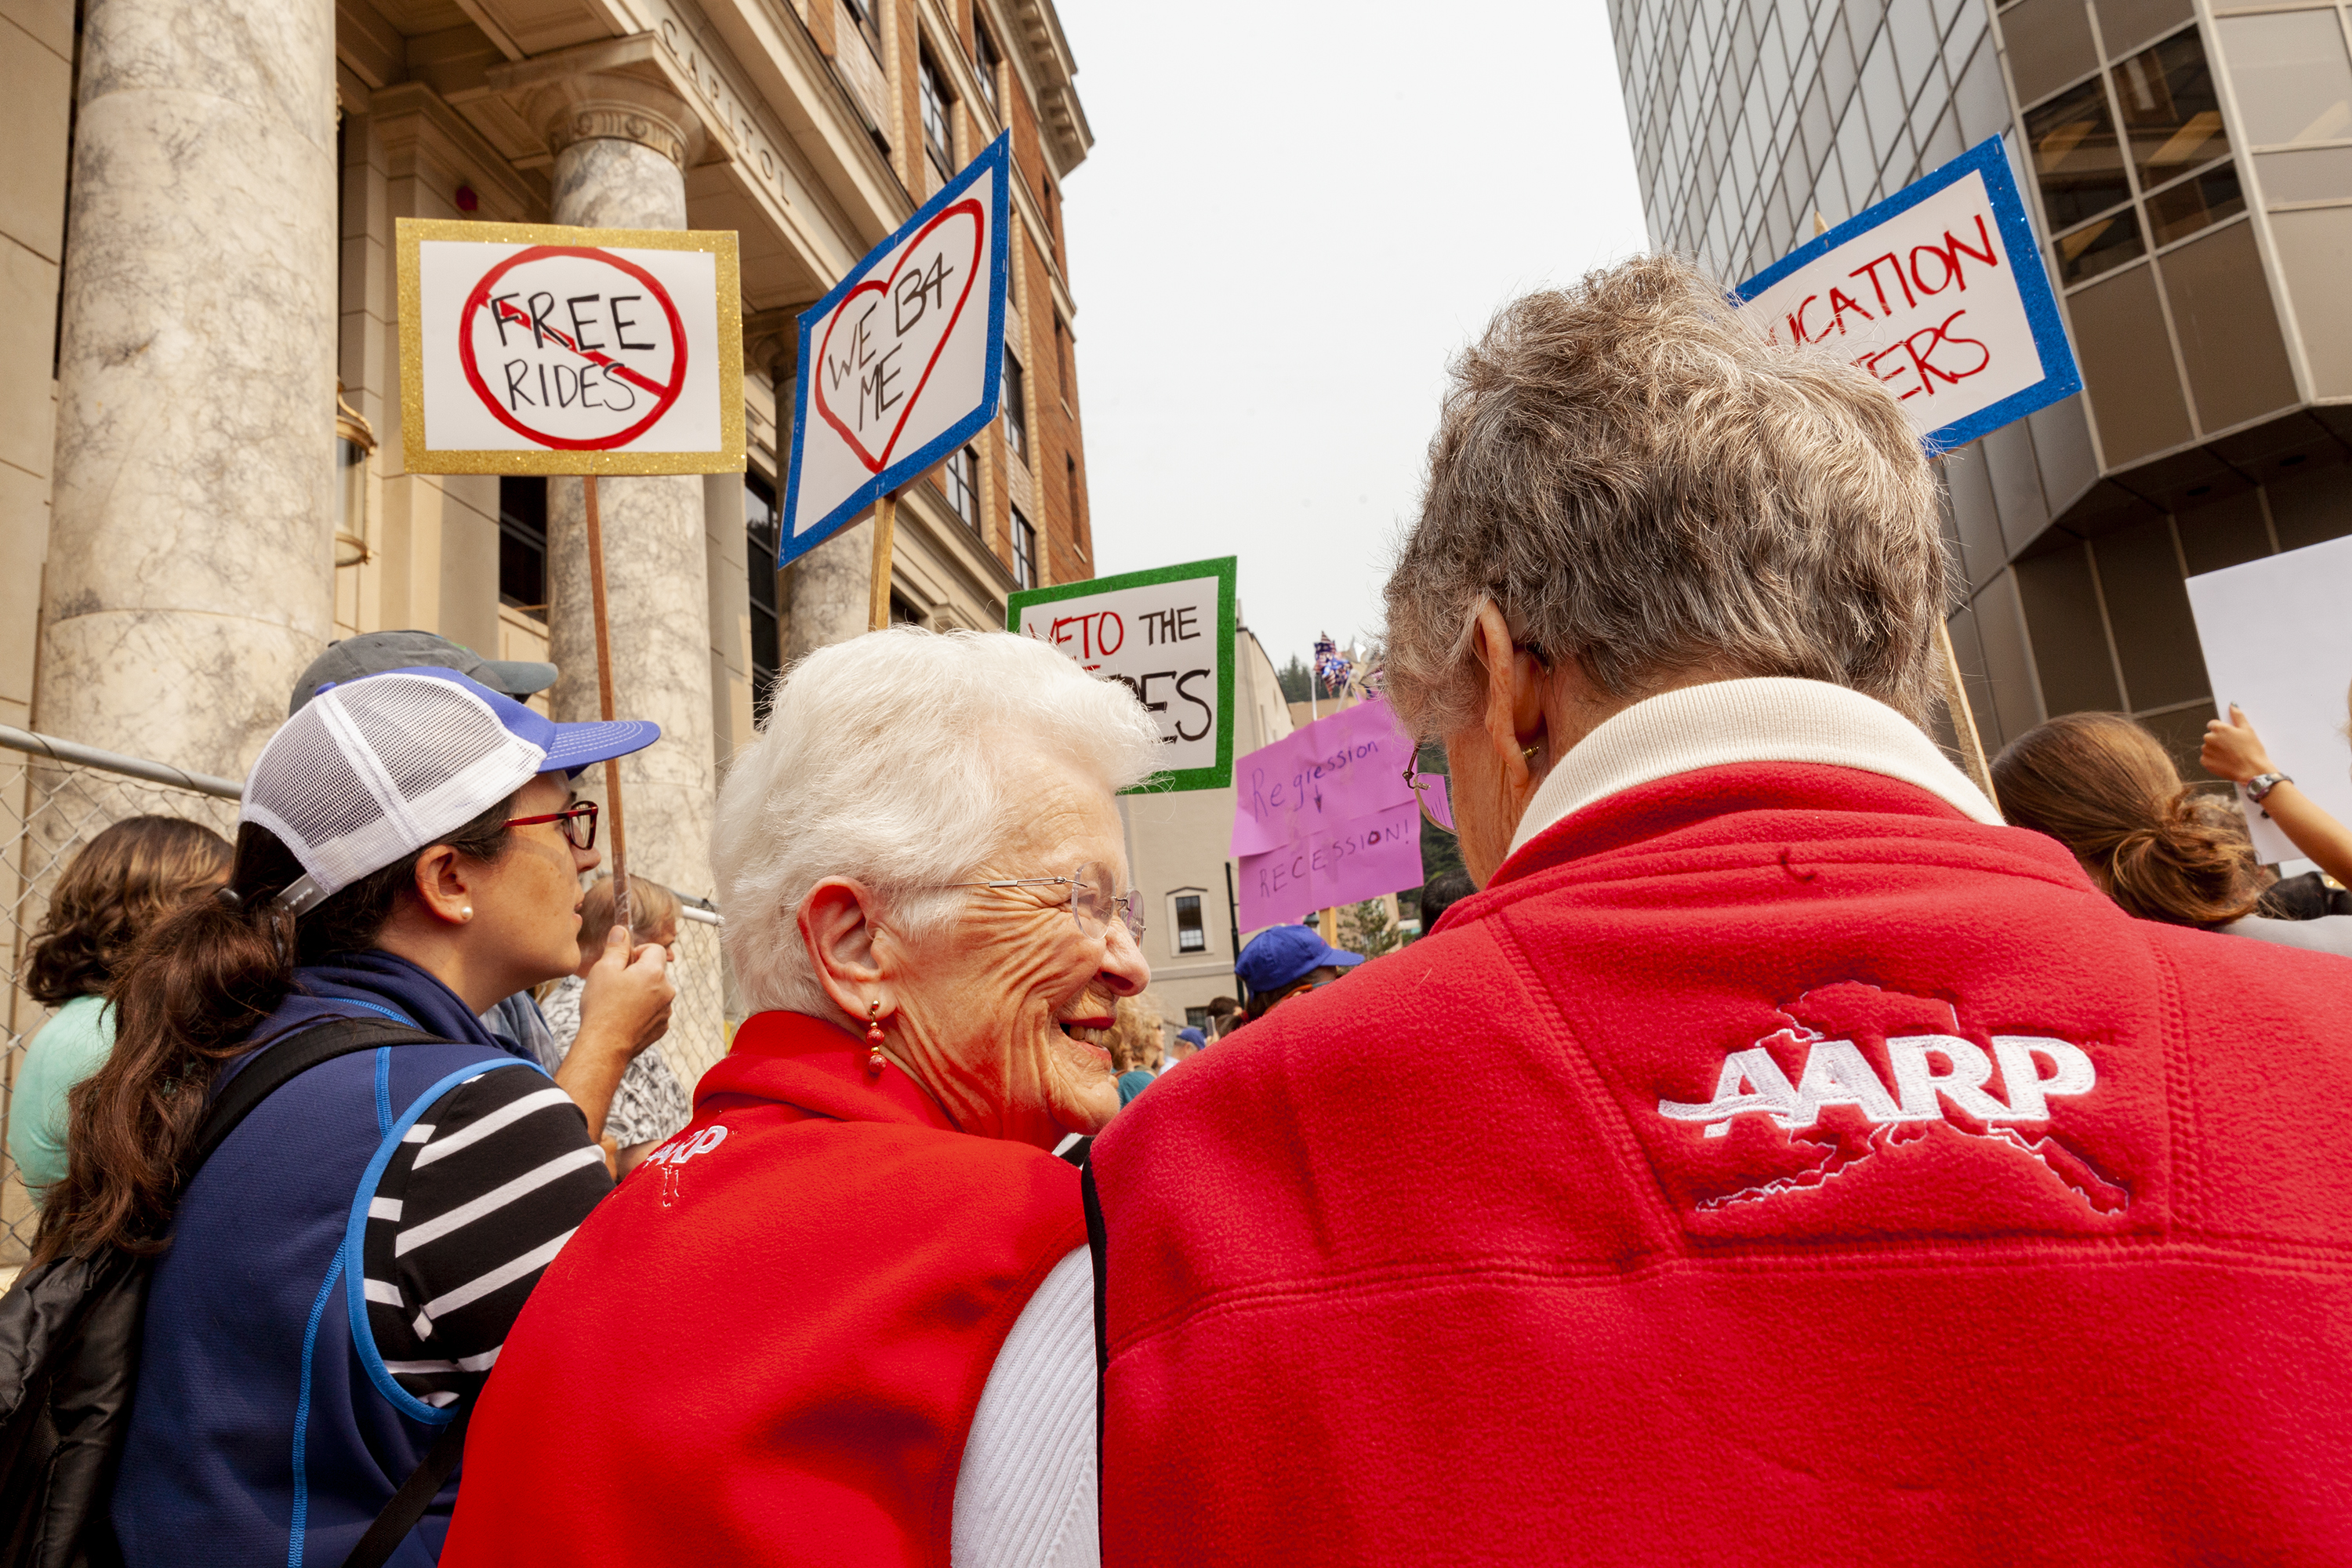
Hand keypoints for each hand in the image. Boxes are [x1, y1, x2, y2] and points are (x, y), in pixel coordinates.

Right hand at [576, 924, 674, 1059]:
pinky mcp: (661, 1027)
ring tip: (617, 1003)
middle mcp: (667, 991)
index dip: (637, 951)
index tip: (622, 962)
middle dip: (637, 972)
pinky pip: (653, 1010)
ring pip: (654, 991)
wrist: (604, 1046)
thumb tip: (621, 931)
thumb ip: (616, 947)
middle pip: (655, 970)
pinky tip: (623, 1017)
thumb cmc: (602, 1008)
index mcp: (654, 973)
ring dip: (640, 992)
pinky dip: (642, 1010)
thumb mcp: (604, 970)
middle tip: (615, 984)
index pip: (655, 948)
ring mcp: (665, 1011)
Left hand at [2201, 704, 2276, 784]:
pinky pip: (2206, 758)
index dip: (2222, 730)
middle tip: (2233, 747)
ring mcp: (2206, 751)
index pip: (2213, 724)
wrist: (2252, 770)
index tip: (2230, 736)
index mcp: (2219, 728)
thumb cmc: (2252, 749)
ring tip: (2230, 755)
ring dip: (2215, 750)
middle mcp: (2209, 738)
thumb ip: (2237, 715)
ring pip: (2208, 747)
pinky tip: (2225, 762)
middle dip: (2218, 740)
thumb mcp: (2248, 729)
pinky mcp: (2205, 762)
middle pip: (2210, 736)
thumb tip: (2232, 705)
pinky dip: (2213, 760)